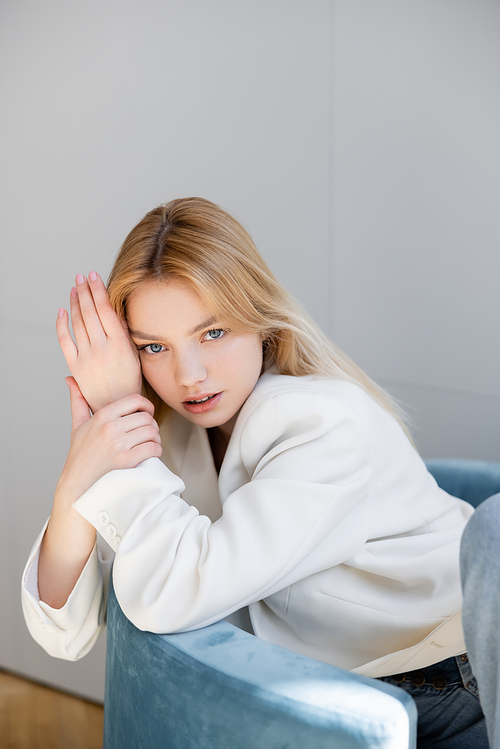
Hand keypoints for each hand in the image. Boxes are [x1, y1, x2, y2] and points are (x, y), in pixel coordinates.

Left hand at [57, 272, 142, 412]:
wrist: (117, 405)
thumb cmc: (129, 381)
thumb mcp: (134, 354)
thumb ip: (125, 332)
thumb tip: (115, 310)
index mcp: (120, 344)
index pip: (105, 309)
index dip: (98, 290)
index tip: (94, 277)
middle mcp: (102, 348)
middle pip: (90, 312)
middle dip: (85, 291)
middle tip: (82, 277)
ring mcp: (87, 357)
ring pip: (77, 323)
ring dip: (75, 302)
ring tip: (74, 289)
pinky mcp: (75, 366)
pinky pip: (65, 340)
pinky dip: (62, 324)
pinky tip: (62, 311)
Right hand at [59, 377, 161, 500]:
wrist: (78, 485)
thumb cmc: (79, 455)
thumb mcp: (77, 425)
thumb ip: (77, 401)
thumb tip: (70, 379)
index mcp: (102, 416)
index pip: (135, 400)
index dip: (146, 405)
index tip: (146, 412)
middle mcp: (111, 428)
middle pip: (147, 417)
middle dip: (151, 425)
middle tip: (147, 433)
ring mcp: (119, 444)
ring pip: (152, 432)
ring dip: (155, 438)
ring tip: (149, 443)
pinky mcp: (127, 461)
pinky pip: (153, 448)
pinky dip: (156, 451)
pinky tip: (149, 454)